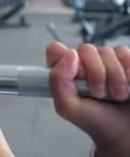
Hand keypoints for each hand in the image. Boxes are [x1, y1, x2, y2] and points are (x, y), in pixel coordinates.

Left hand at [47, 42, 129, 156]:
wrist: (124, 131)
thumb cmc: (95, 120)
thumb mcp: (67, 106)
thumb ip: (57, 80)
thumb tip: (70, 54)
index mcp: (65, 71)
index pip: (56, 50)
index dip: (65, 61)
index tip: (78, 79)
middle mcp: (84, 62)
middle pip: (85, 48)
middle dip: (96, 74)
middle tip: (100, 94)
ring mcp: (105, 60)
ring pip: (107, 51)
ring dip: (115, 76)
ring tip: (116, 95)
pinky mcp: (124, 61)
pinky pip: (124, 53)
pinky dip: (128, 71)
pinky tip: (128, 86)